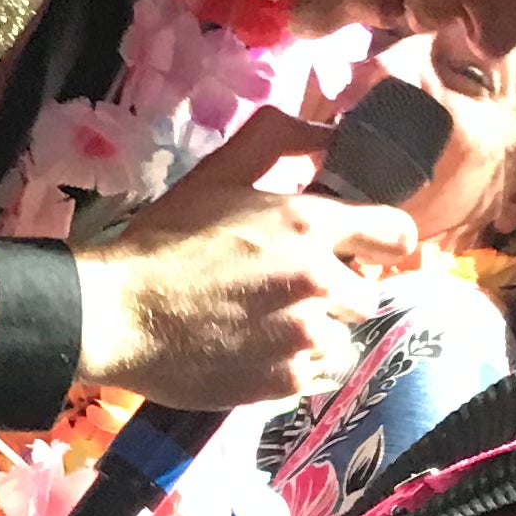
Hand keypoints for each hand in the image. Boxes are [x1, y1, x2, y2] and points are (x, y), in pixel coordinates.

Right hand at [75, 108, 418, 408]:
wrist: (120, 314)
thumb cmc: (165, 239)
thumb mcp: (218, 173)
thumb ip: (278, 139)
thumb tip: (330, 133)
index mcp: (309, 224)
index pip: (395, 234)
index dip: (384, 241)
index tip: (367, 249)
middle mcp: (320, 281)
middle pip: (366, 294)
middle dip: (336, 292)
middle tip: (288, 290)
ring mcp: (306, 337)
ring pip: (341, 337)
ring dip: (315, 332)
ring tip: (267, 326)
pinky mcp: (287, 381)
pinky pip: (316, 374)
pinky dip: (294, 366)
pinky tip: (255, 352)